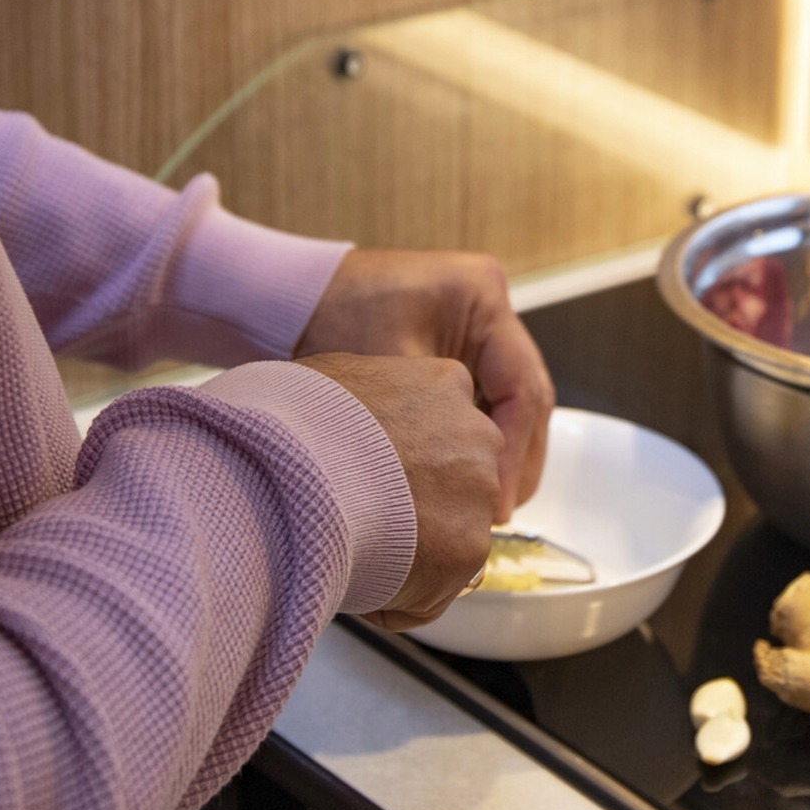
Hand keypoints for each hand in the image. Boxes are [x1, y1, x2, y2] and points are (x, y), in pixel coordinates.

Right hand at [294, 351, 500, 629]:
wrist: (296, 474)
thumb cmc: (293, 422)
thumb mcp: (331, 379)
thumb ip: (365, 396)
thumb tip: (346, 416)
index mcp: (444, 384)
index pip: (441, 426)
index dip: (403, 457)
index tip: (371, 473)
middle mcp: (478, 437)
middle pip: (454, 482)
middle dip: (416, 503)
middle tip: (359, 512)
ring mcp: (478, 497)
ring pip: (447, 538)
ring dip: (409, 551)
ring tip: (351, 545)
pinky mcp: (467, 554)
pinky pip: (430, 592)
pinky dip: (396, 597)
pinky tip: (354, 577)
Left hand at [296, 249, 554, 521]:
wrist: (282, 296)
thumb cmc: (326, 320)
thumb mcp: (386, 377)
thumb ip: (435, 429)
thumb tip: (472, 497)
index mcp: (481, 298)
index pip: (522, 391)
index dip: (514, 454)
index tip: (497, 503)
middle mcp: (489, 306)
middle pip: (528, 398)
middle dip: (516, 460)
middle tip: (499, 512)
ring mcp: (476, 324)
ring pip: (512, 403)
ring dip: (502, 454)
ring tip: (487, 504)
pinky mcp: (456, 342)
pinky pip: (486, 398)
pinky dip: (478, 440)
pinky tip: (465, 478)